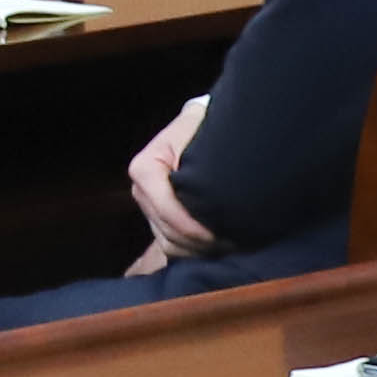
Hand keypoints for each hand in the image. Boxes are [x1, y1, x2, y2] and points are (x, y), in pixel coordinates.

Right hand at [123, 97, 217, 263]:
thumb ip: (198, 171)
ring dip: (200, 249)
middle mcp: (140, 190)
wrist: (199, 126)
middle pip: (169, 232)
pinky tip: (217, 245)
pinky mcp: (156, 219)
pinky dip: (195, 250)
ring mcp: (146, 207)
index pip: (168, 211)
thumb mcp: (200, 141)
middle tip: (236, 242)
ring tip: (229, 244)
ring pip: (170, 244)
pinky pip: (172, 246)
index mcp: (145, 169)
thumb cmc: (203, 130)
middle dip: (202, 242)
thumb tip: (211, 202)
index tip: (228, 235)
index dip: (197, 229)